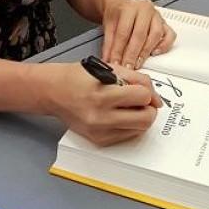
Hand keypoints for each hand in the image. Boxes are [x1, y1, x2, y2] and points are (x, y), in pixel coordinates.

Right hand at [43, 62, 161, 145]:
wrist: (54, 92)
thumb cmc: (79, 77)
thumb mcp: (109, 68)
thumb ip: (136, 79)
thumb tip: (155, 97)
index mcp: (102, 93)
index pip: (142, 96)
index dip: (147, 92)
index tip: (142, 91)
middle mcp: (101, 116)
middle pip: (145, 119)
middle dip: (149, 108)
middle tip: (142, 101)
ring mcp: (99, 131)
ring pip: (139, 130)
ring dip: (141, 118)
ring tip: (130, 107)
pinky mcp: (99, 141)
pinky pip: (127, 137)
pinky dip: (129, 126)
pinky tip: (120, 115)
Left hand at [101, 0, 176, 69]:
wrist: (122, 5)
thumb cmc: (117, 14)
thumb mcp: (108, 26)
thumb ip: (109, 44)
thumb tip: (108, 60)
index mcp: (129, 7)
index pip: (124, 32)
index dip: (118, 50)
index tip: (116, 63)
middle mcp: (145, 10)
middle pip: (140, 35)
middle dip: (132, 55)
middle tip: (127, 67)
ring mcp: (156, 16)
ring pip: (155, 35)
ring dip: (146, 52)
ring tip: (137, 63)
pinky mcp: (164, 23)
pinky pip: (170, 35)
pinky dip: (164, 46)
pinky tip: (154, 53)